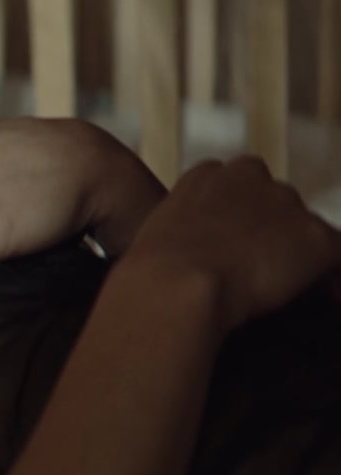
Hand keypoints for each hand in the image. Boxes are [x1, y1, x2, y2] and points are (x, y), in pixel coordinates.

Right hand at [122, 156, 340, 331]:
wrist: (176, 285)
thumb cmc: (152, 275)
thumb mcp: (156, 238)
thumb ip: (182, 232)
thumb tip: (193, 257)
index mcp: (208, 175)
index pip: (237, 183)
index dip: (237, 216)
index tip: (229, 244)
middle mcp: (251, 177)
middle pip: (276, 201)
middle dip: (270, 231)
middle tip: (255, 270)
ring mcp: (287, 205)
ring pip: (305, 228)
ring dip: (296, 252)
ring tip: (282, 289)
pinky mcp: (317, 237)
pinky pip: (336, 256)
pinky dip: (331, 278)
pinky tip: (325, 299)